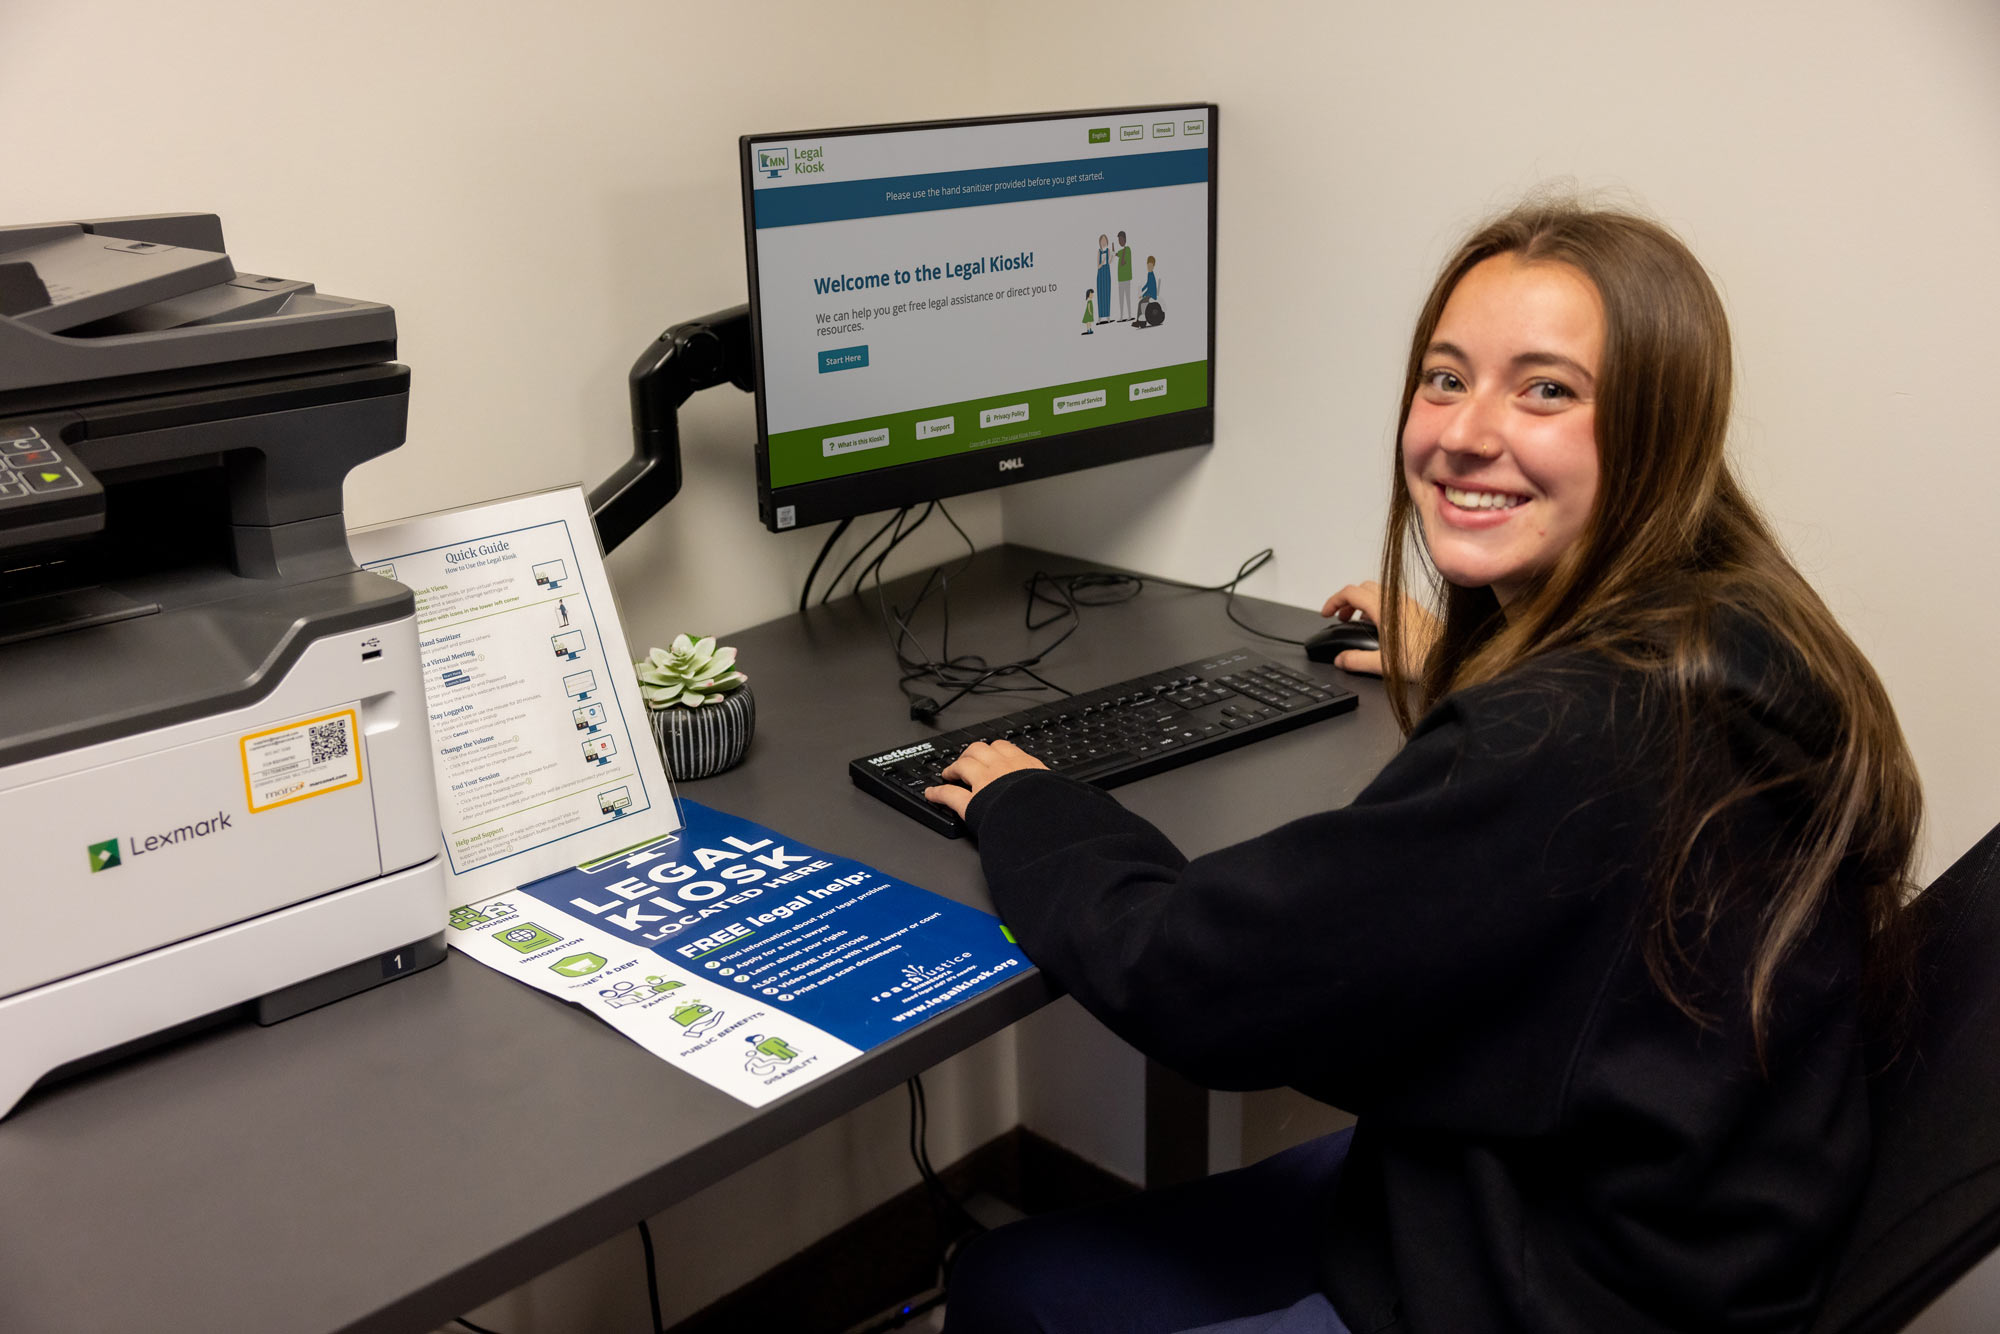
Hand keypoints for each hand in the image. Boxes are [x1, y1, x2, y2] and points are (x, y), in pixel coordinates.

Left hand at [923, 739, 1048, 819]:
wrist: (1045, 820)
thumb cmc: (1055, 807)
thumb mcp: (1059, 790)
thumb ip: (1054, 787)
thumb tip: (1068, 792)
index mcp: (1024, 765)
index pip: (1004, 748)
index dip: (993, 750)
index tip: (990, 753)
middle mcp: (1002, 769)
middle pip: (979, 750)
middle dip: (970, 754)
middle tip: (965, 761)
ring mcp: (984, 783)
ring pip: (963, 765)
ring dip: (953, 768)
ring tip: (948, 773)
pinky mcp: (972, 803)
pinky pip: (949, 794)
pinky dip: (937, 792)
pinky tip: (932, 793)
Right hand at [1319, 581, 1437, 677]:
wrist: (1450, 657)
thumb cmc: (1423, 659)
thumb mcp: (1382, 664)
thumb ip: (1356, 661)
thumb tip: (1341, 660)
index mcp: (1384, 609)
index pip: (1350, 592)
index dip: (1333, 601)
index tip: (1326, 613)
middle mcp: (1396, 601)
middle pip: (1362, 587)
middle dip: (1347, 601)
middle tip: (1341, 618)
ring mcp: (1408, 603)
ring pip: (1377, 591)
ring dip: (1362, 602)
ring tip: (1358, 621)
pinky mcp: (1416, 610)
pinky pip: (1391, 598)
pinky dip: (1377, 606)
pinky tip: (1380, 625)